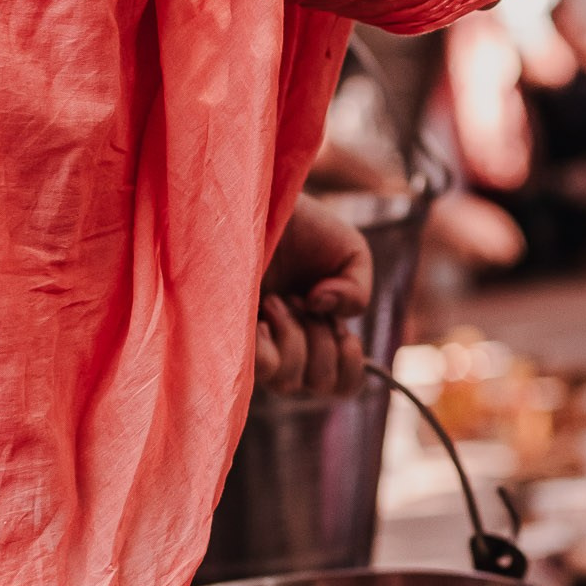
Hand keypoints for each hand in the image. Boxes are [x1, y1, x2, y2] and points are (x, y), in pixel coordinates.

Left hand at [257, 193, 371, 397]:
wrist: (261, 199)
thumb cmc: (302, 227)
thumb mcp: (350, 253)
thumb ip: (358, 293)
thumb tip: (322, 309)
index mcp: (318, 334)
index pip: (342, 385)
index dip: (351, 365)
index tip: (341, 326)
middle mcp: (288, 348)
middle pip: (322, 386)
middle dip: (325, 341)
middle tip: (306, 299)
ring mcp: (257, 347)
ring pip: (291, 382)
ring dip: (298, 337)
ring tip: (280, 298)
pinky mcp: (228, 339)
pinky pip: (259, 369)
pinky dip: (271, 343)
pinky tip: (263, 310)